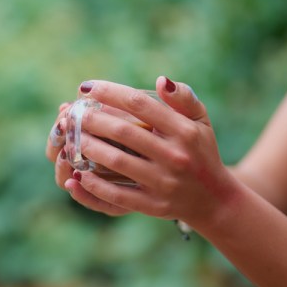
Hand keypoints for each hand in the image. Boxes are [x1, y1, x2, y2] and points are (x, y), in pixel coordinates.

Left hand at [63, 76, 238, 231]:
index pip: (140, 104)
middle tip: (73, 113)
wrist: (214, 200)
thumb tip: (161, 81)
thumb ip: (183, 98)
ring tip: (72, 138)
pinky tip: (78, 174)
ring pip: (117, 162)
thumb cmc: (201, 152)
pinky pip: (117, 195)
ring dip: (89, 148)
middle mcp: (174, 155)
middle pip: (123, 132)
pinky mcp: (153, 205)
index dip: (110, 92)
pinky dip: (95, 185)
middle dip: (92, 120)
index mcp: (183, 131)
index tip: (86, 88)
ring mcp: (162, 182)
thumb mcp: (201, 122)